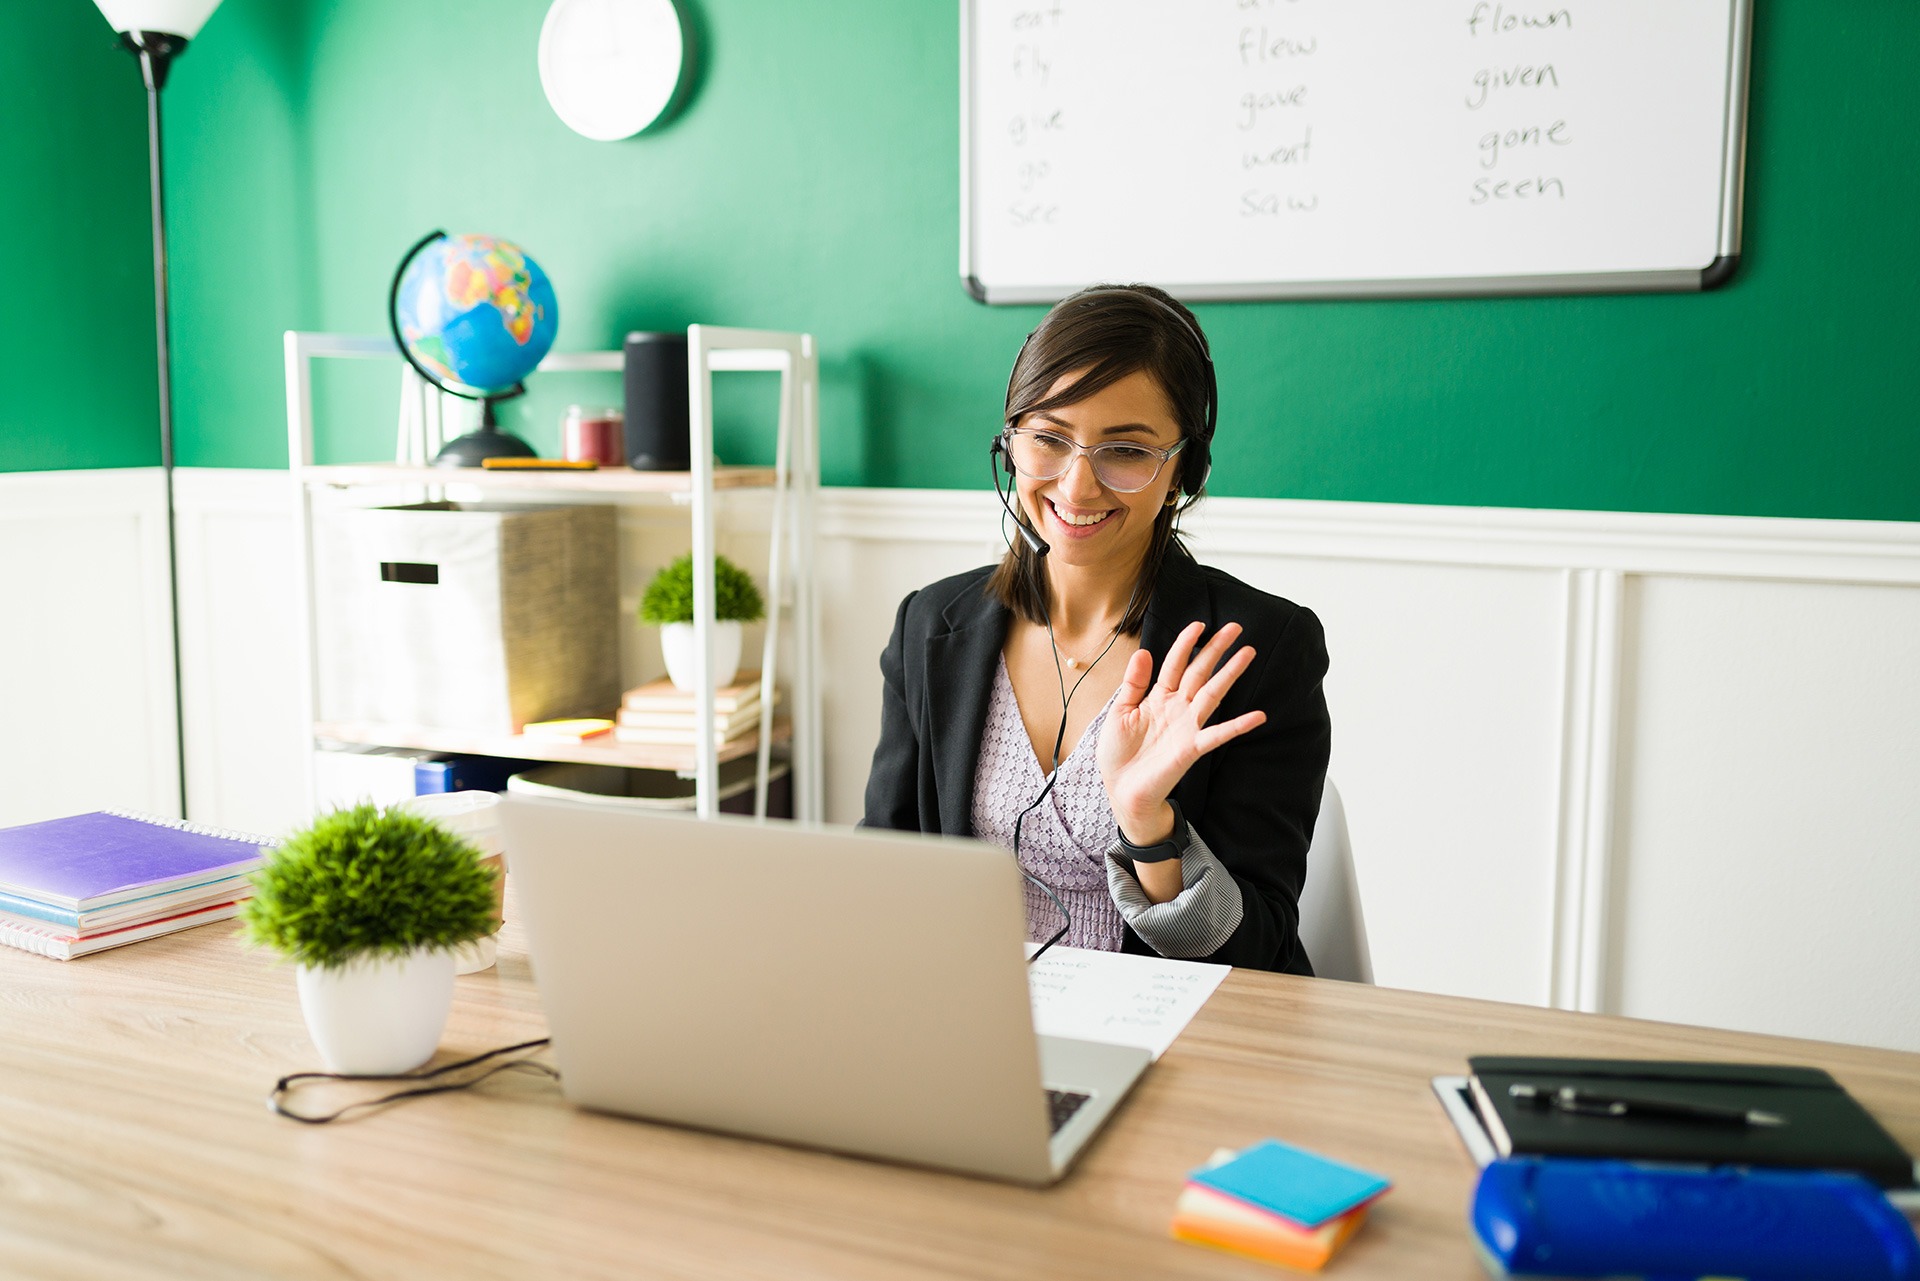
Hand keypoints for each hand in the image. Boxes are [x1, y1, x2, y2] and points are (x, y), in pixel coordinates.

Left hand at [1097, 621, 1266, 844]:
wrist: (1122, 789)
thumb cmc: (1119, 753)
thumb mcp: (1119, 712)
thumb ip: (1133, 683)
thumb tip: (1144, 652)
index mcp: (1157, 697)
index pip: (1175, 664)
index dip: (1186, 644)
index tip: (1199, 625)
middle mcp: (1177, 707)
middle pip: (1199, 672)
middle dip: (1216, 649)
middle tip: (1235, 627)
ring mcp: (1187, 726)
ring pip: (1212, 693)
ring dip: (1230, 673)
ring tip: (1248, 653)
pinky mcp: (1192, 748)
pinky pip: (1218, 734)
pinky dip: (1238, 725)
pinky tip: (1258, 717)